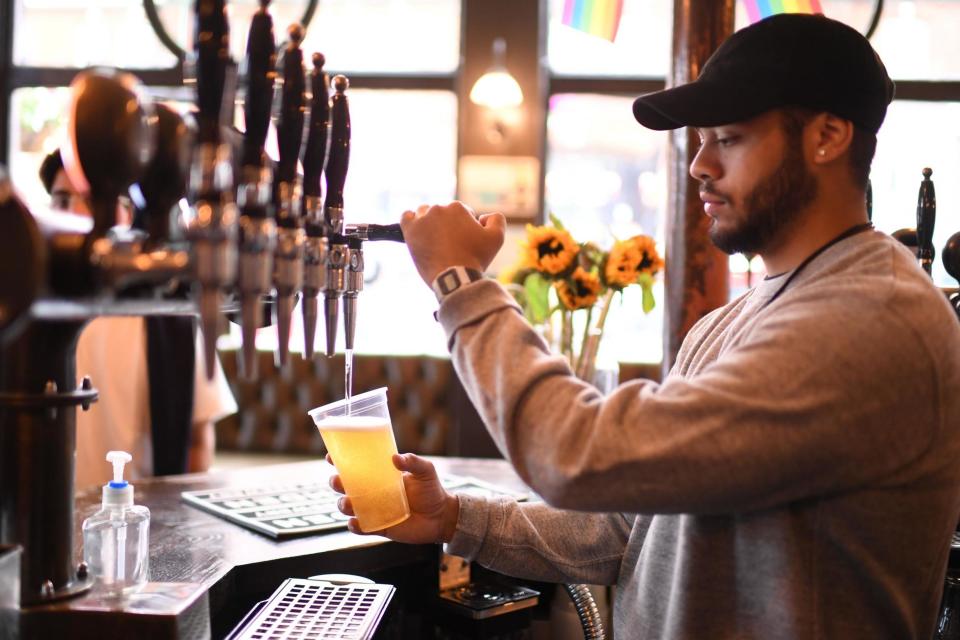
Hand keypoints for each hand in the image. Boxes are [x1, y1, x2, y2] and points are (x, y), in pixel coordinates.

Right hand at [328, 452, 459, 542]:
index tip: (330, 457)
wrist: (442, 517)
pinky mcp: (379, 527)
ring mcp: (374, 510)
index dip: (340, 461)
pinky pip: (361, 528)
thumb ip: (413, 462)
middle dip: (337, 483)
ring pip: (349, 507)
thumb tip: (395, 458)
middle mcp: (373, 492)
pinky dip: (355, 526)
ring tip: (348, 503)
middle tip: (337, 480)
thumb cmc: (432, 490)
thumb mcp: (425, 471)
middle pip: (346, 486)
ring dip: (343, 505)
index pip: (356, 466)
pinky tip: (355, 522)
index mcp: (380, 475)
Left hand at [400, 201, 505, 285]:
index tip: (464, 241)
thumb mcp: (497, 238)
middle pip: (442, 213)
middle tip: (450, 244)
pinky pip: (406, 217)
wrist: (455, 278)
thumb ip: (496, 219)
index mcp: (458, 208)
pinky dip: (411, 221)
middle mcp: (439, 209)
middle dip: (447, 225)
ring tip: (435, 240)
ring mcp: (422, 219)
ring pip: (424, 213)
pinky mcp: (410, 231)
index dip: (465, 227)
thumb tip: (484, 216)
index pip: (461, 212)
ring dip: (429, 222)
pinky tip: (417, 231)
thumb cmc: (476, 259)